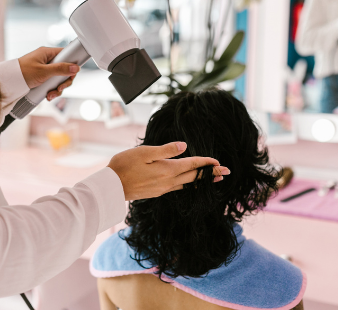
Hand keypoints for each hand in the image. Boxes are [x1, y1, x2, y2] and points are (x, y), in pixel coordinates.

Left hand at [18, 47, 79, 100]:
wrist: (8, 81)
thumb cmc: (22, 72)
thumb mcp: (43, 72)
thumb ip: (60, 69)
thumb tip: (76, 67)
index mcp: (48, 53)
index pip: (67, 55)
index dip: (72, 65)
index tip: (72, 74)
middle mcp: (48, 60)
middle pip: (65, 70)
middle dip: (63, 82)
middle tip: (60, 88)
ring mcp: (46, 69)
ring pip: (59, 79)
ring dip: (57, 89)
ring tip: (50, 95)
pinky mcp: (43, 78)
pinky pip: (52, 84)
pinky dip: (52, 91)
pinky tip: (48, 95)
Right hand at [107, 142, 230, 200]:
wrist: (111, 186)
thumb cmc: (124, 165)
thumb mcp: (145, 152)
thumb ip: (166, 149)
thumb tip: (185, 146)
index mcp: (168, 169)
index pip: (193, 165)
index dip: (207, 163)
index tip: (220, 162)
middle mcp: (169, 181)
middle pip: (195, 176)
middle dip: (212, 174)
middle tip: (227, 172)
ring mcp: (163, 188)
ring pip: (188, 183)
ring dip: (202, 181)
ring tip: (214, 180)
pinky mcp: (157, 192)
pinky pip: (179, 187)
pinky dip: (189, 184)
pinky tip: (190, 183)